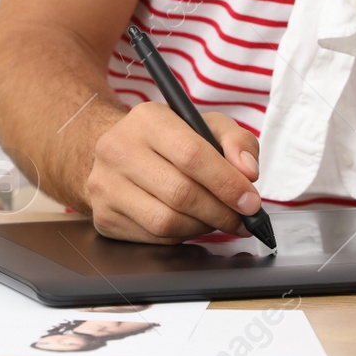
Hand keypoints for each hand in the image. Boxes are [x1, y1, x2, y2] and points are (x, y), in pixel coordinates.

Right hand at [86, 103, 262, 243]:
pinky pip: (154, 237)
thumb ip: (237, 141)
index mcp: (147, 119)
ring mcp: (106, 185)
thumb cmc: (170, 141)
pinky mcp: (104, 216)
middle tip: (242, 218)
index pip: (192, 155)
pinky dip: (182, 235)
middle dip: (221, 211)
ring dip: (202, 226)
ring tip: (217, 218)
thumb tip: (248, 171)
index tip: (251, 201)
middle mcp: (118, 149)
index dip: (226, 183)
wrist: (119, 153)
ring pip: (167, 221)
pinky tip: (191, 222)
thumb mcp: (206, 126)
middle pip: (181, 193)